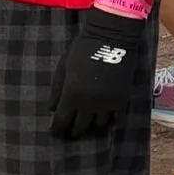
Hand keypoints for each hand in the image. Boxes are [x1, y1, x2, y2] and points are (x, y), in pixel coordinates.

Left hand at [50, 7, 145, 139]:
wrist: (111, 39)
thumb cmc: (81, 50)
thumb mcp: (63, 67)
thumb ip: (56, 89)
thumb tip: (51, 109)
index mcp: (71, 95)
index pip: (62, 122)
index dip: (58, 131)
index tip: (55, 135)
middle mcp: (89, 104)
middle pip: (80, 128)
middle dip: (73, 133)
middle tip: (69, 135)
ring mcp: (107, 104)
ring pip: (99, 127)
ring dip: (91, 129)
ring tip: (86, 129)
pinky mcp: (122, 100)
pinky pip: (115, 120)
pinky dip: (108, 123)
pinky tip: (103, 122)